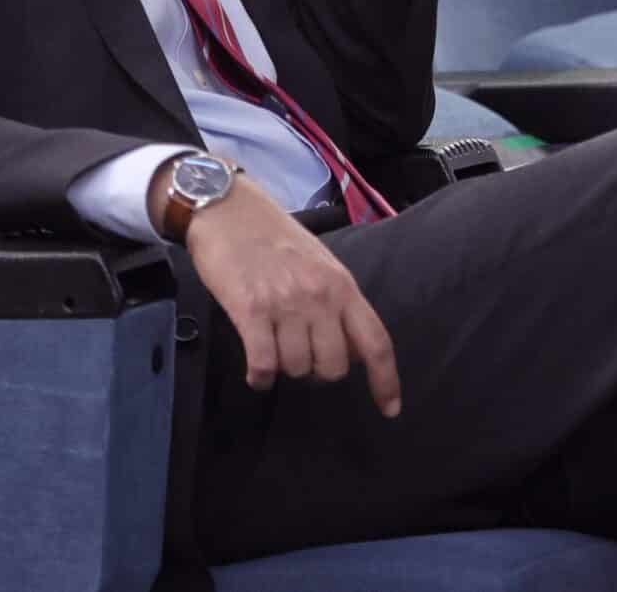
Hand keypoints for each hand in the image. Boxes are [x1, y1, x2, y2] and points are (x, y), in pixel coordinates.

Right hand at [153, 161, 402, 416]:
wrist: (226, 207)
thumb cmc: (271, 234)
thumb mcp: (319, 262)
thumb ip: (337, 301)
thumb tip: (352, 349)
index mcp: (342, 284)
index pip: (376, 342)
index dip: (386, 381)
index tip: (390, 409)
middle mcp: (319, 296)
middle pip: (334, 366)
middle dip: (318, 371)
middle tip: (300, 354)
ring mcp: (285, 304)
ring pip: (298, 368)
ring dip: (285, 368)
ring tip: (273, 348)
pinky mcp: (251, 310)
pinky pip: (264, 364)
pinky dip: (260, 376)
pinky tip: (257, 371)